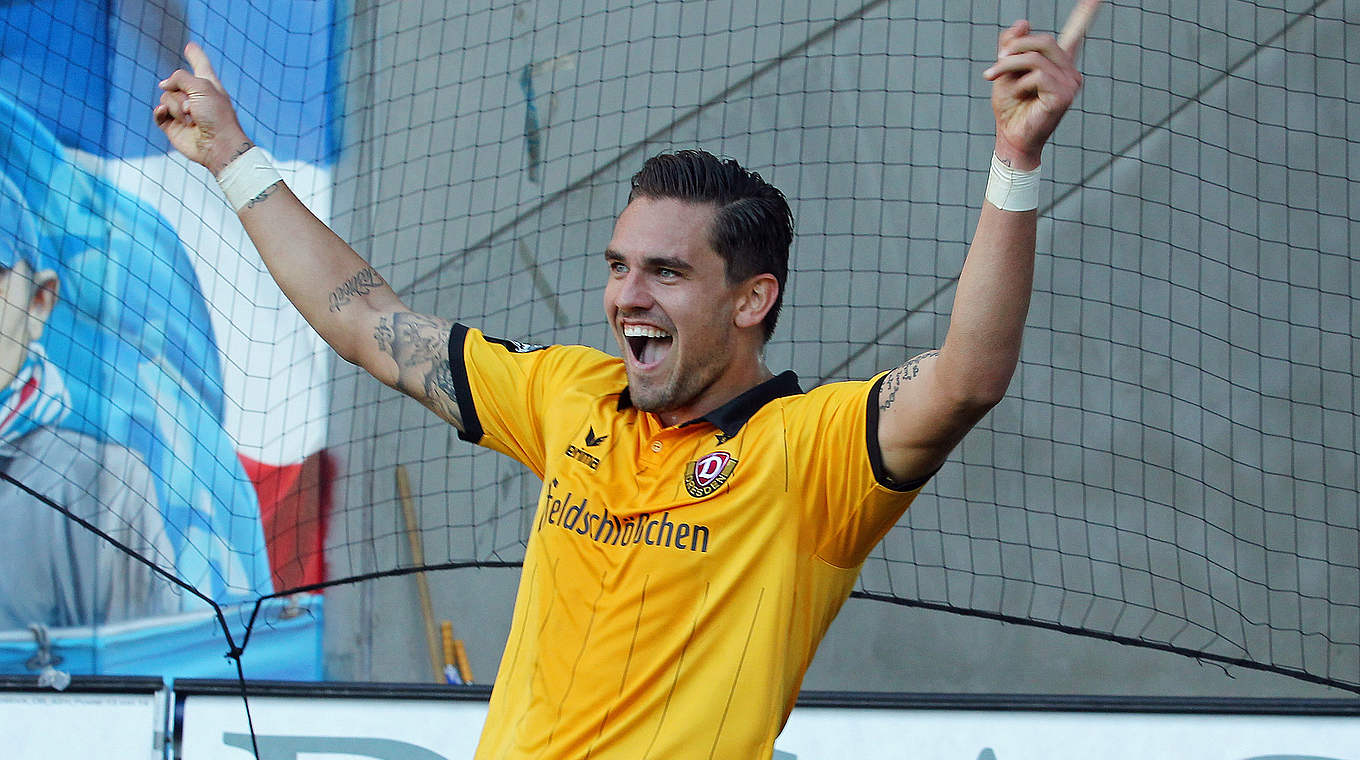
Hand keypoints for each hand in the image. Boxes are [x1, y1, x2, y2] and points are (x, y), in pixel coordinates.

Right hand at [153, 43, 250, 175]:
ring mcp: (182, 111)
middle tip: (195, 108)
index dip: (195, 56)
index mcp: (208, 85)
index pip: (200, 65)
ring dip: (176, 107)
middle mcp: (195, 96)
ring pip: (165, 97)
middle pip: (174, 82)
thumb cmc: (217, 115)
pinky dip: (161, 112)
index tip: (190, 47)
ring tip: (191, 119)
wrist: (217, 145)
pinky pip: (158, 113)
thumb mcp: (202, 87)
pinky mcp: (172, 125)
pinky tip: (165, 114)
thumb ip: (180, 78)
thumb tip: (163, 85)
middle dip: (181, 93)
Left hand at [984, 0, 1099, 169]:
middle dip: (1016, 46)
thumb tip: (1023, 22)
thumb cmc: (1011, 108)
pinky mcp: (1063, 96)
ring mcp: (1069, 84)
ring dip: (1008, 65)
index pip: (1077, 33)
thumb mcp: (1005, 71)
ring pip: (1035, 57)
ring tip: (994, 76)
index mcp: (1059, 64)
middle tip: (997, 60)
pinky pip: (1036, 75)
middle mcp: (1069, 72)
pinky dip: (1018, 82)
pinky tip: (1018, 95)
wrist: (1010, 136)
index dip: (1086, 13)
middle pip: (1044, 41)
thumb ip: (1012, 46)